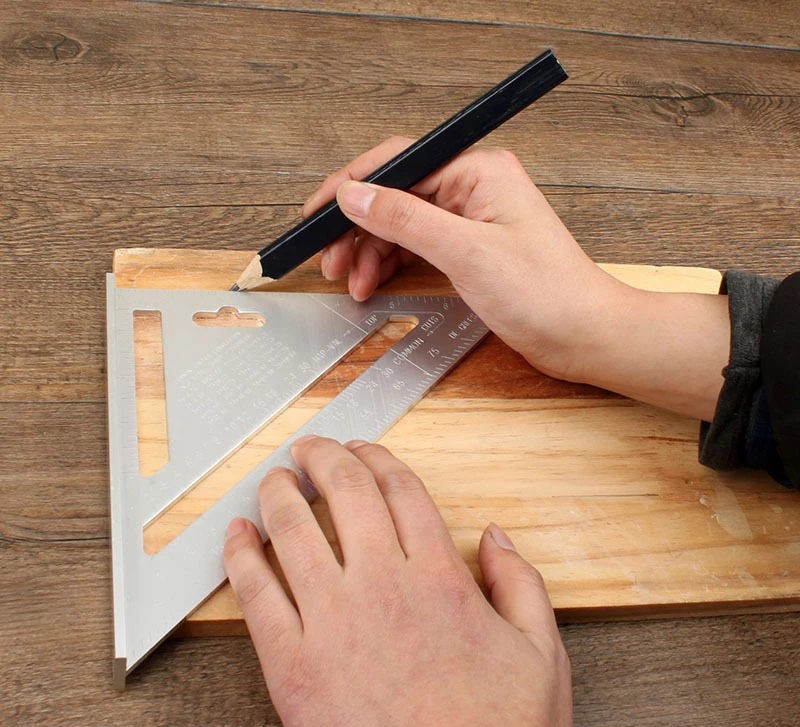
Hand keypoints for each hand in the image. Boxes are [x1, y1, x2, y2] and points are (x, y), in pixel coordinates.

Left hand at [224, 436, 571, 726]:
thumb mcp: (543, 658)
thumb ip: (521, 585)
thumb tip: (495, 538)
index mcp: (440, 579)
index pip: (401, 491)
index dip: (380, 459)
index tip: (365, 449)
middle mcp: (381, 588)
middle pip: (346, 494)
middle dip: (325, 457)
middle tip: (311, 446)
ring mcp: (331, 625)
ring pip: (294, 532)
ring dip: (279, 493)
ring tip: (273, 478)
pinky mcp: (291, 668)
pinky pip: (255, 594)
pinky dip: (242, 556)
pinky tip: (238, 535)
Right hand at [303, 136, 617, 382]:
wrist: (585, 335)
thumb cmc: (547, 293)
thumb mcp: (466, 253)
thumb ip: (406, 219)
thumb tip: (355, 195)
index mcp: (477, 171)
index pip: (398, 163)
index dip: (350, 187)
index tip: (316, 214)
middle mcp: (473, 188)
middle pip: (395, 195)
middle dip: (357, 227)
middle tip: (331, 259)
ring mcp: (471, 220)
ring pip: (401, 224)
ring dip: (370, 250)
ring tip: (351, 280)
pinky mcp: (470, 249)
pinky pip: (417, 246)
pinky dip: (391, 264)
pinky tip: (374, 283)